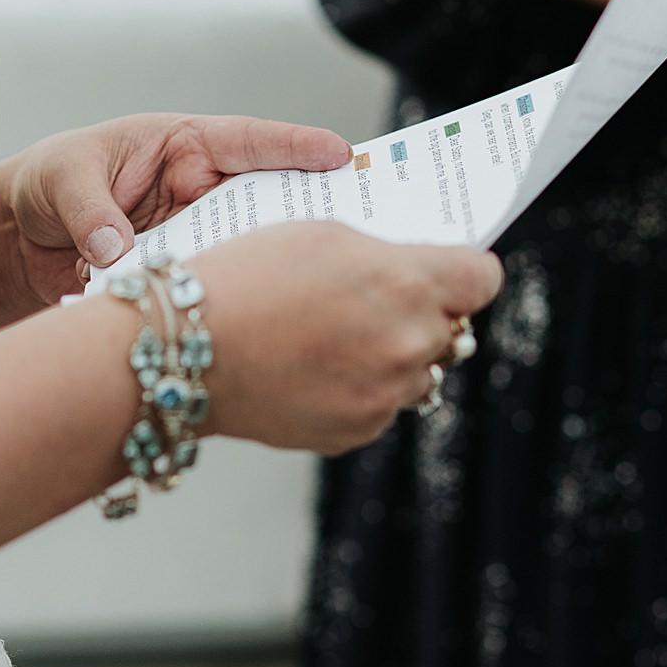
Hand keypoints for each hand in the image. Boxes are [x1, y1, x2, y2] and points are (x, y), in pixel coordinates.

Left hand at [1, 113, 351, 305]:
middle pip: (266, 198)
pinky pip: (216, 287)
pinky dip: (231, 300)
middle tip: (355, 220)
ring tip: (318, 274)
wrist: (17, 246)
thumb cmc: (45, 187)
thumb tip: (116, 250)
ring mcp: (197, 237)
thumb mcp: (63, 182)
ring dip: (271, 261)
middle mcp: (200, 191)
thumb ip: (92, 212)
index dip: (296, 148)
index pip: (248, 142)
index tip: (340, 154)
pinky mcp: (185, 279)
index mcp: (182, 146)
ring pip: (247, 248)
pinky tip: (255, 316)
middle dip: (307, 208)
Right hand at [186, 222, 503, 454]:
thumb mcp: (323, 234)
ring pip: (420, 373)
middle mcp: (408, 344)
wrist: (183, 352)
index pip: (484, 278)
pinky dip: (361, 389)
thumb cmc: (244, 278)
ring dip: (395, 356)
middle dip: (423, 314)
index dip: (463, 271)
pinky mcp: (357, 432)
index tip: (446, 271)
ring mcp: (385, 395)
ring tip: (337, 338)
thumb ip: (388, 254)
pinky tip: (315, 369)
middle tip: (372, 303)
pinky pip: (382, 406)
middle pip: (453, 328)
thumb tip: (421, 272)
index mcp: (407, 283)